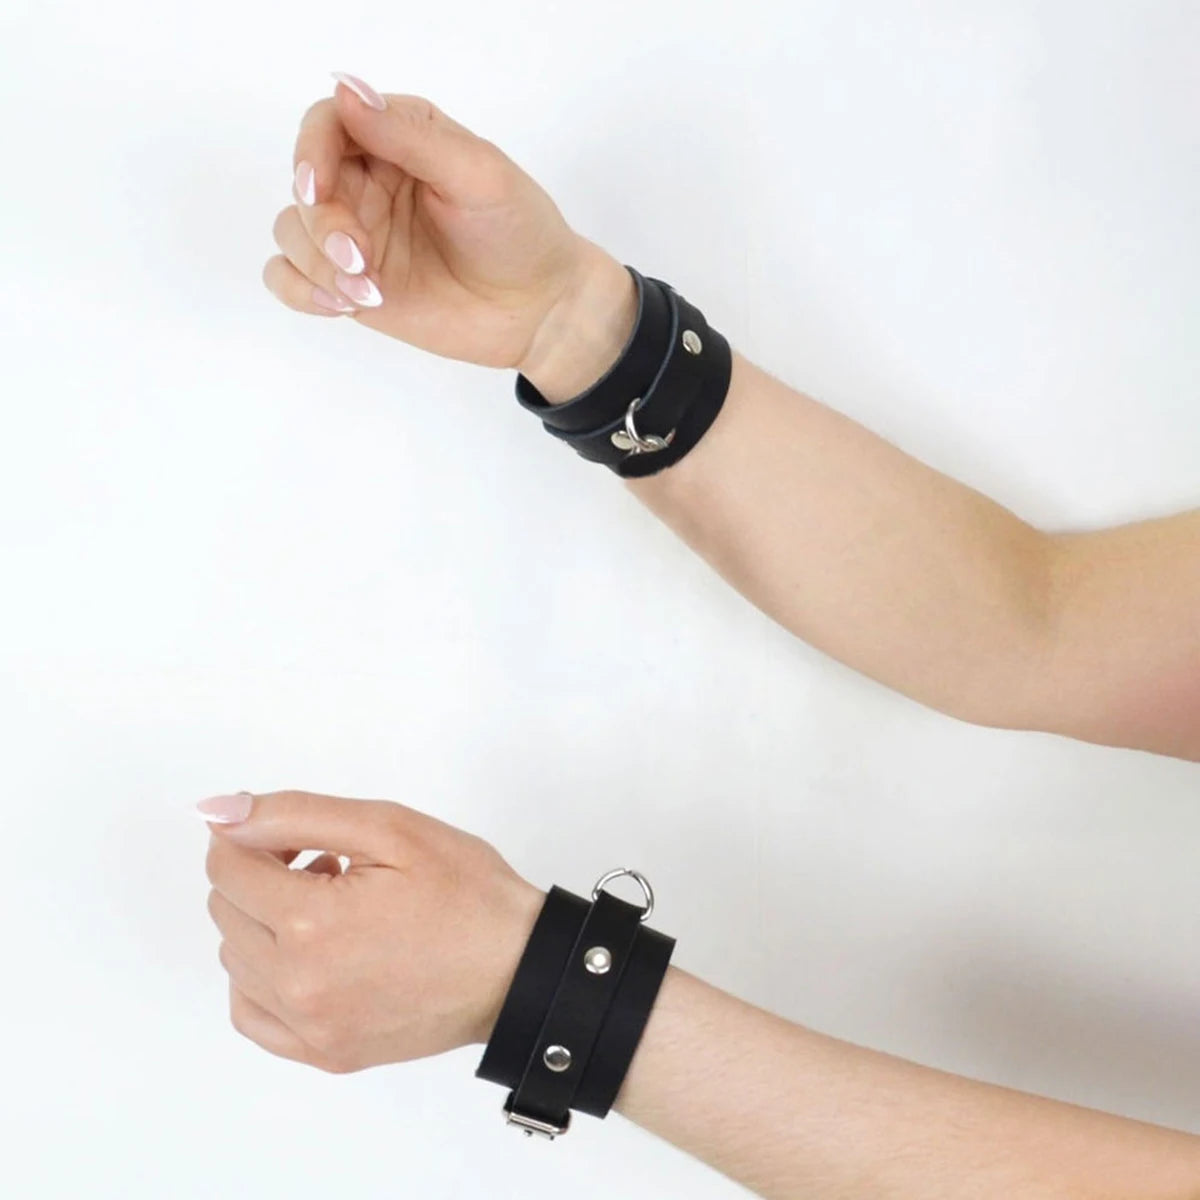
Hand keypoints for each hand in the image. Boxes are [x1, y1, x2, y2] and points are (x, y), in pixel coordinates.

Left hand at [201, 789, 543, 1072]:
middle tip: (329, 865)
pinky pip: (252, 1014)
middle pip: (226, 910)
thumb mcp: (388, 827)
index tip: (308, 837)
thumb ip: (294, 813)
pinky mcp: (325, 1054)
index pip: (227, 865)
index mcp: (312, 922)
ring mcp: (310, 1027)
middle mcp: (298, 984)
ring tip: (334, 908)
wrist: (519, 968)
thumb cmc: (467, 893)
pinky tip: (309, 956)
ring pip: (235, 959)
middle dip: (263, 875)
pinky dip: (263, 978)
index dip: (259, 836)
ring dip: (266, 923)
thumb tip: (218, 811)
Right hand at [263, 74, 636, 399]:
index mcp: (399, 138)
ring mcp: (358, 233)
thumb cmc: (521, 234)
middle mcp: (369, 181)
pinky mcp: (352, 283)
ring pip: (292, 231)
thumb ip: (412, 136)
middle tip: (362, 260)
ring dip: (316, 263)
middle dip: (322, 224)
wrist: (538, 310)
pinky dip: (300, 289)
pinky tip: (340, 304)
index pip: (327, 124)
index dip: (311, 152)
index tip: (319, 188)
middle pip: (305, 184)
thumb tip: (346, 90)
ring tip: (367, 292)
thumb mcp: (478, 175)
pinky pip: (290, 277)